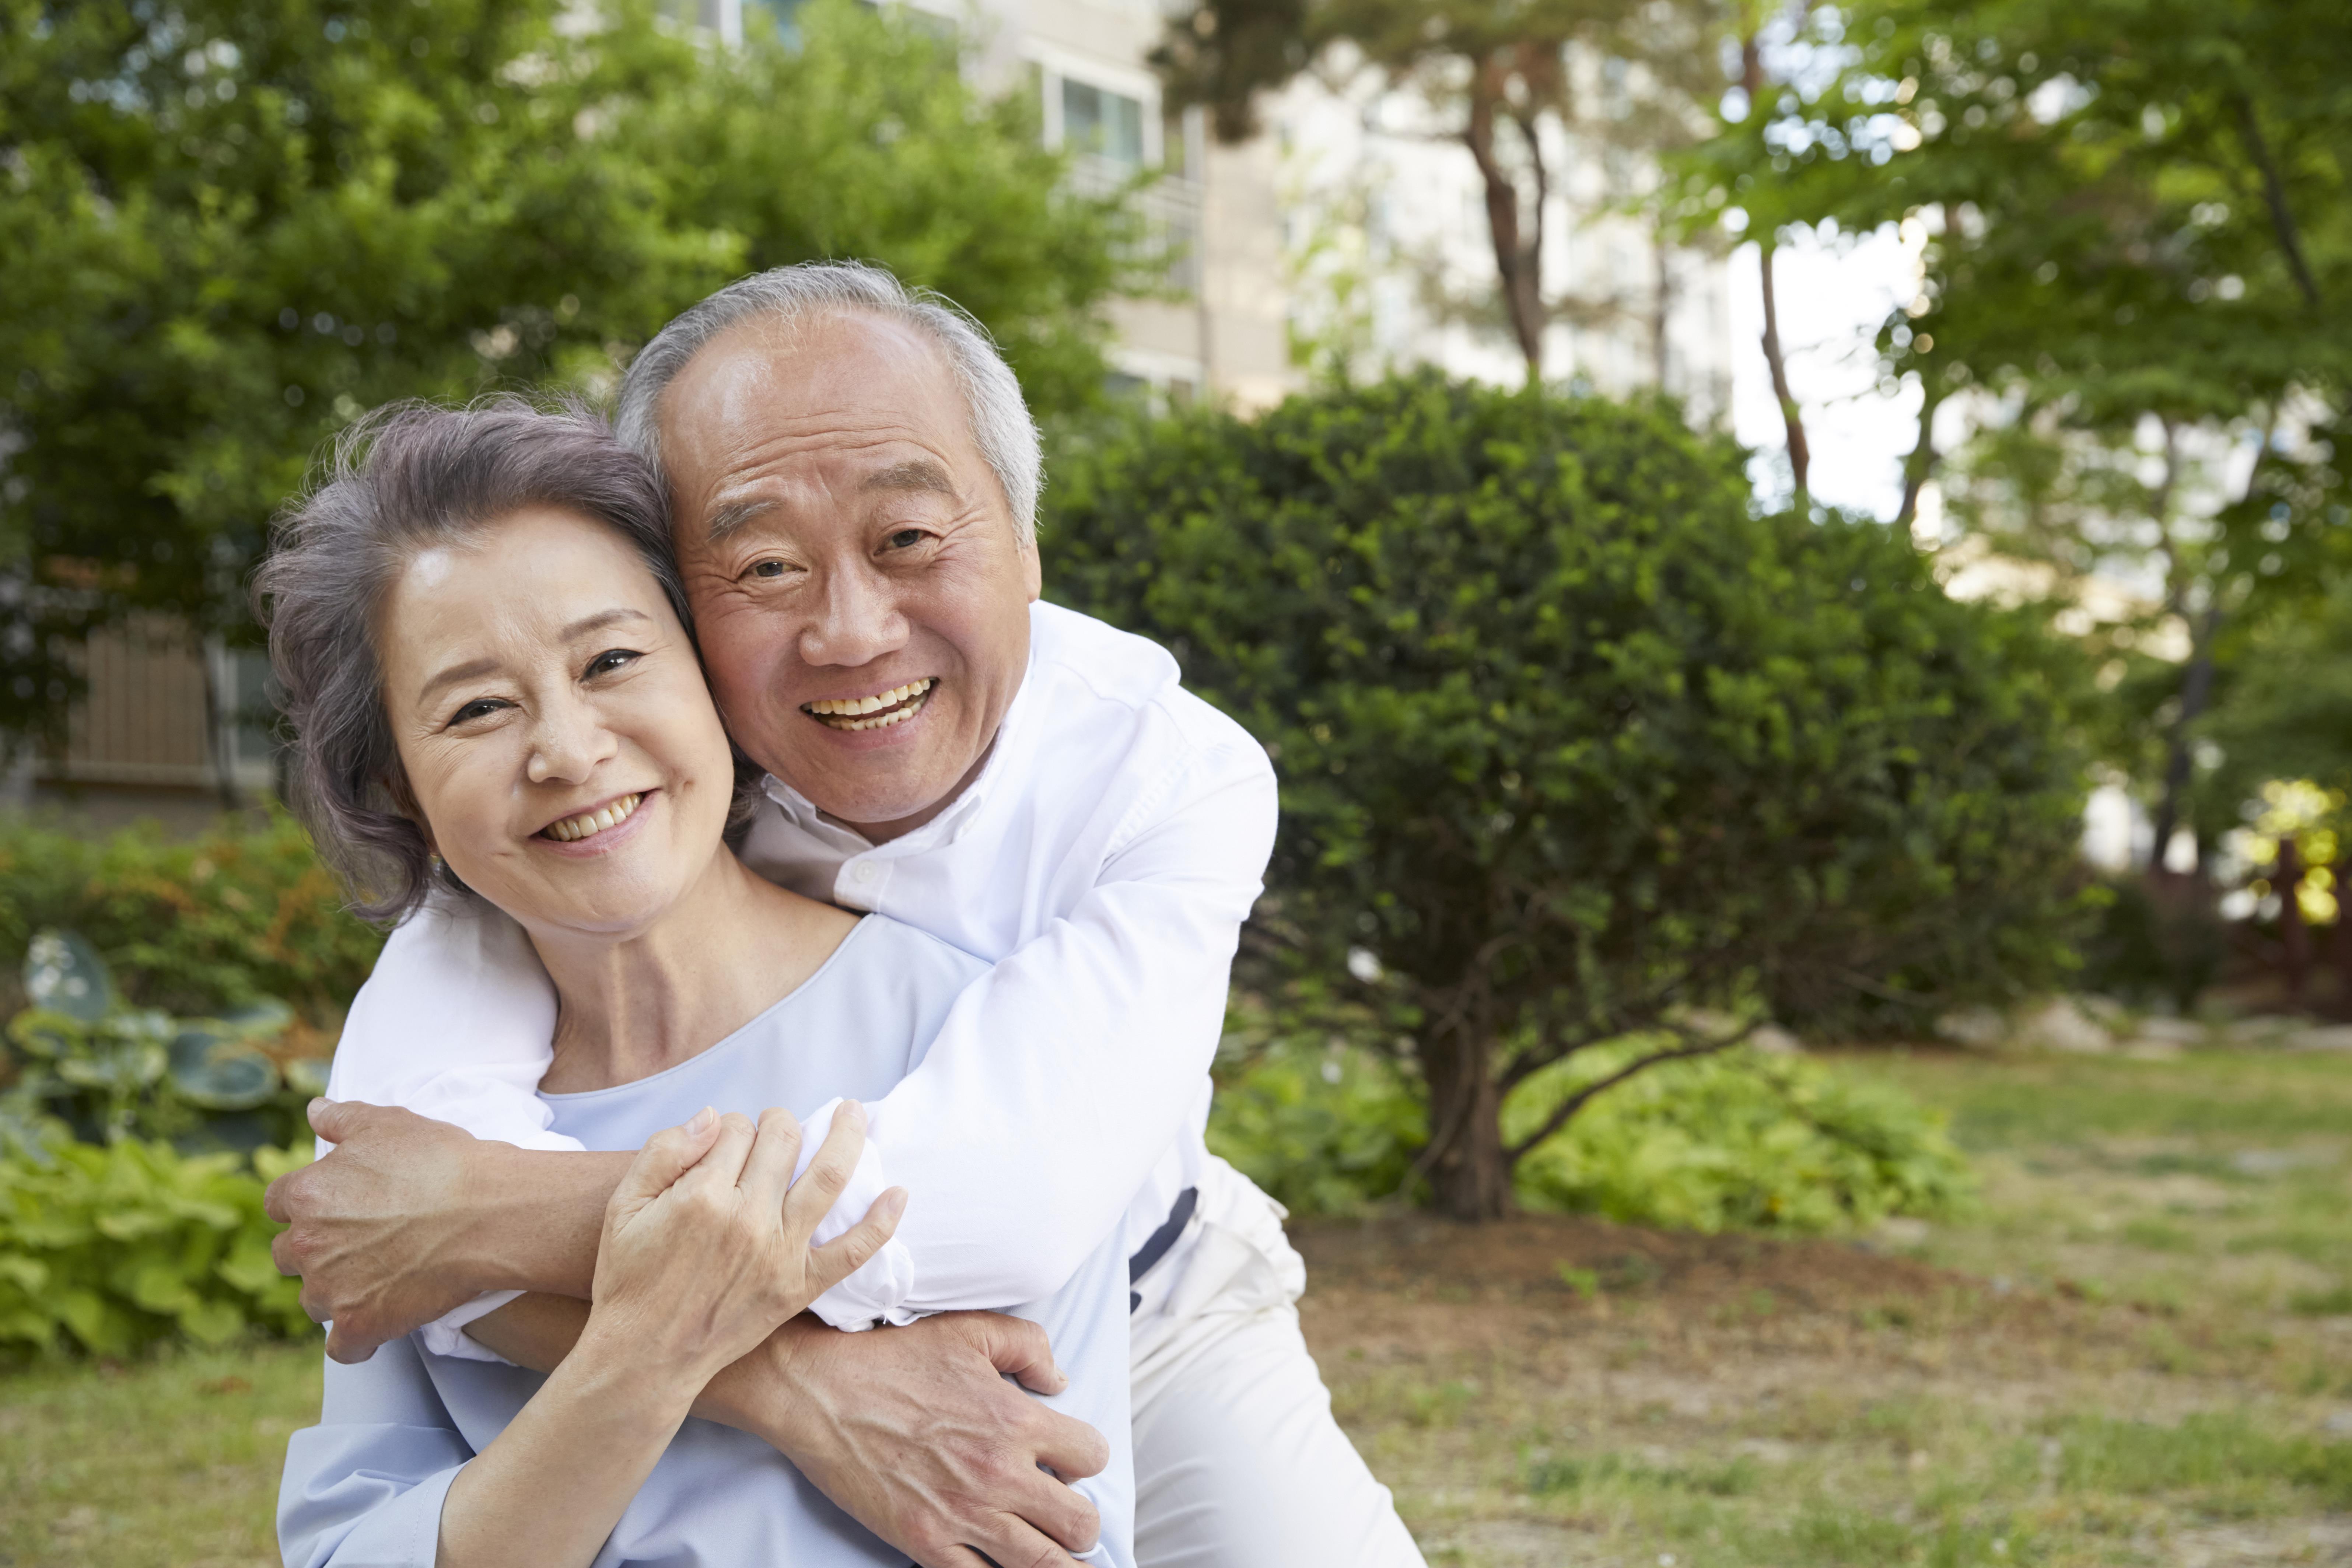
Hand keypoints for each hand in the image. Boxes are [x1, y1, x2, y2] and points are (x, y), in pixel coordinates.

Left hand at [266, 1100, 497, 1362]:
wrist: (486, 1213)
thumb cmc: (442, 1162)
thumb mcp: (389, 1123)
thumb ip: (342, 1117)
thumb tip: (313, 1110)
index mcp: (307, 1193)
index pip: (279, 1202)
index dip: (306, 1203)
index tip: (335, 1206)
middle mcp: (306, 1243)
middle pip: (288, 1253)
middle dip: (315, 1248)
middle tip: (360, 1241)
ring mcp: (330, 1289)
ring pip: (312, 1299)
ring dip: (334, 1291)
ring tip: (377, 1278)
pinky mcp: (359, 1324)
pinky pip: (342, 1347)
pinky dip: (357, 1338)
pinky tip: (381, 1321)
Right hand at [582, 1104, 904, 1385]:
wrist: (644, 1355)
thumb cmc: (629, 1278)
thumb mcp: (624, 1206)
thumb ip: (664, 1151)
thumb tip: (714, 1116)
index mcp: (702, 1195)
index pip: (735, 1129)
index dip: (730, 1126)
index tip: (723, 1141)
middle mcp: (747, 1219)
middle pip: (783, 1142)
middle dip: (779, 1123)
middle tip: (775, 1128)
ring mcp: (779, 1253)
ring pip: (828, 1177)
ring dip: (847, 1137)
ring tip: (854, 1114)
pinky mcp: (798, 1287)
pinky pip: (852, 1251)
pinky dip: (881, 1222)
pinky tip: (899, 1194)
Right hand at [710, 1311, 1110, 1567]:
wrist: (822, 1393)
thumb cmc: (892, 1359)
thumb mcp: (970, 1329)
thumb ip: (1028, 1347)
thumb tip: (1057, 1381)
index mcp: (1015, 1420)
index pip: (1091, 1456)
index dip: (1084, 1458)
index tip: (1067, 1460)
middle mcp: (998, 1473)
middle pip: (1079, 1523)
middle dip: (1081, 1522)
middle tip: (1067, 1517)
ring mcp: (963, 1515)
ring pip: (1043, 1564)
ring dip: (1059, 1562)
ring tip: (1060, 1559)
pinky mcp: (926, 1543)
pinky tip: (1002, 1564)